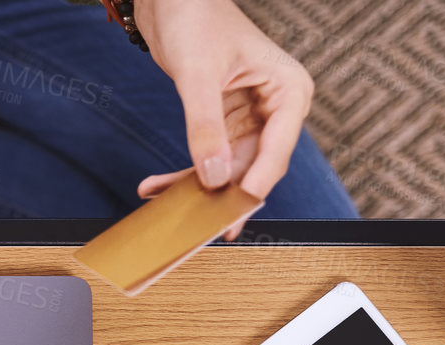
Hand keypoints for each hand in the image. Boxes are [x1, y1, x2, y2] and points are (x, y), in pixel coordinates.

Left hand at [133, 0, 314, 238]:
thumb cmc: (195, 16)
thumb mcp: (198, 74)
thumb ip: (205, 126)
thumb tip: (213, 176)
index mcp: (288, 90)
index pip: (277, 151)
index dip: (252, 186)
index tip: (230, 215)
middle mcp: (276, 107)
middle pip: (253, 167)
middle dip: (220, 194)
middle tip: (193, 225)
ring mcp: (251, 117)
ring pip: (229, 169)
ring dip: (195, 188)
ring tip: (162, 201)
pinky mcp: (224, 122)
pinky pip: (209, 158)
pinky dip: (184, 174)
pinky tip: (156, 185)